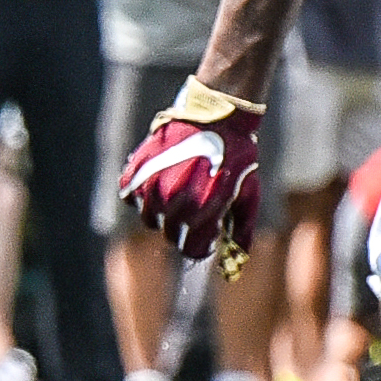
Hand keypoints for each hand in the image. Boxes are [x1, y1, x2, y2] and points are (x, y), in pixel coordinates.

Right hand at [118, 76, 266, 272]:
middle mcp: (173, 202)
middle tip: (196, 207)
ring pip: (150, 219)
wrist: (216, 114)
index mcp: (202, 211)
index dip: (202, 244)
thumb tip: (234, 265)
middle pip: (170, 236)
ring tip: (178, 191)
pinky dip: (143, 195)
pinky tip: (160, 181)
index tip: (208, 232)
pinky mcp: (136, 172)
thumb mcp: (247, 195)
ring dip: (163, 213)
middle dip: (184, 228)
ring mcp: (151, 187)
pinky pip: (132, 198)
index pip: (192, 251)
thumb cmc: (237, 156)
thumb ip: (241, 232)